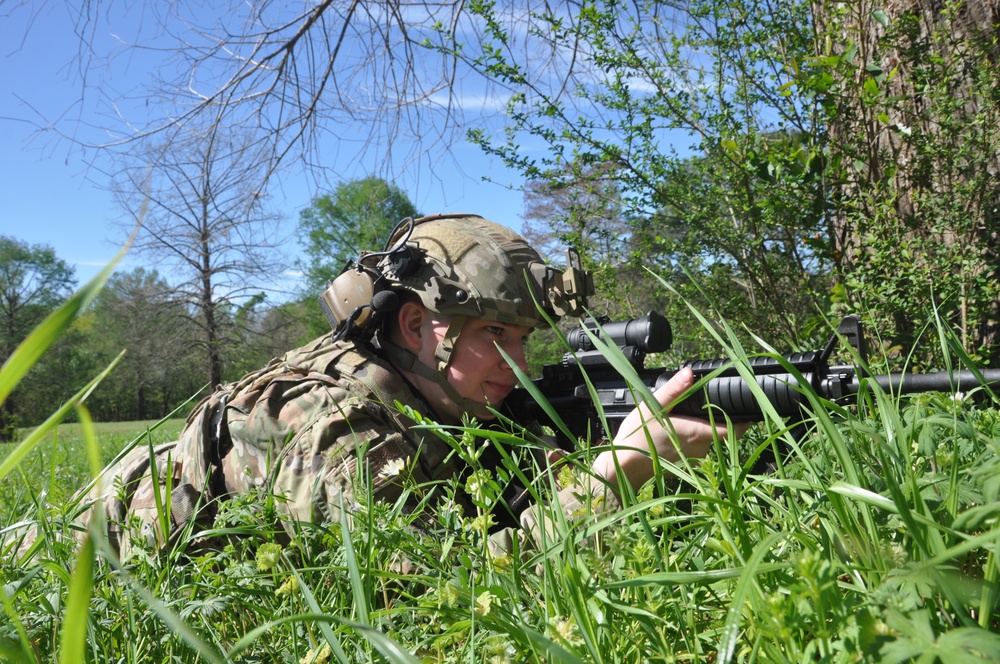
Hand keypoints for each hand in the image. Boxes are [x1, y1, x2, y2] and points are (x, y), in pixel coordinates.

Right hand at [590, 367, 747, 490]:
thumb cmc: (637, 438)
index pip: (733, 429)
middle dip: (720, 417)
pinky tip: (677, 428)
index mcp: (697, 433)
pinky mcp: (684, 463)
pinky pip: (697, 447)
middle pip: (721, 432)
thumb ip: (673, 390)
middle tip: (711, 402)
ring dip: (705, 427)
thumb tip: (689, 373)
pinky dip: (693, 437)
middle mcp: (700, 448)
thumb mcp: (653, 407)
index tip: (746, 407)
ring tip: (690, 413)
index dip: (743, 419)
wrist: (623, 467)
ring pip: (709, 439)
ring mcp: (693, 458)